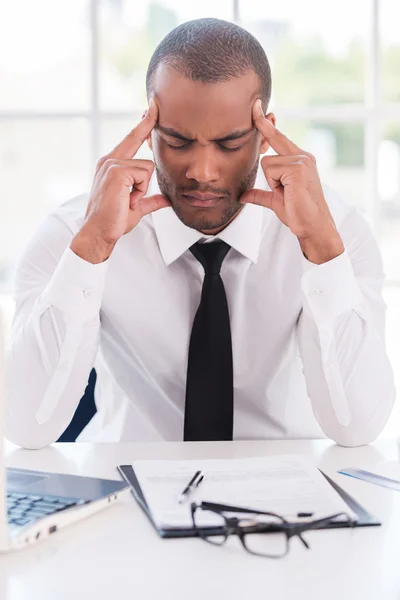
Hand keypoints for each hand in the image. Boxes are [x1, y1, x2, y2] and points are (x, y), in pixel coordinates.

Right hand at [71, 97, 170, 262]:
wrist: (100, 231)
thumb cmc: (114, 221)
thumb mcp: (138, 207)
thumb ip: (152, 200)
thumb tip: (167, 200)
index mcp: (112, 165)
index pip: (131, 139)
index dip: (143, 124)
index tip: (152, 107)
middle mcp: (109, 160)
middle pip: (137, 138)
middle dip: (146, 130)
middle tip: (147, 130)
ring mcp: (112, 163)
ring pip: (147, 167)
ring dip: (143, 189)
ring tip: (129, 200)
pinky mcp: (117, 170)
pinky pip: (144, 175)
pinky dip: (141, 191)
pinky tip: (128, 199)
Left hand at [240, 99, 344, 263]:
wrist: (312, 227)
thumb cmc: (298, 214)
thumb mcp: (274, 201)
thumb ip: (259, 194)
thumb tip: (243, 196)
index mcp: (299, 159)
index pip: (278, 137)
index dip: (266, 124)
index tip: (256, 107)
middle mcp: (302, 156)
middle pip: (272, 144)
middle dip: (268, 152)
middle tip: (276, 168)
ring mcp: (301, 160)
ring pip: (267, 162)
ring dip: (272, 182)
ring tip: (287, 193)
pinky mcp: (297, 168)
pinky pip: (270, 170)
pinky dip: (275, 185)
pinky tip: (288, 193)